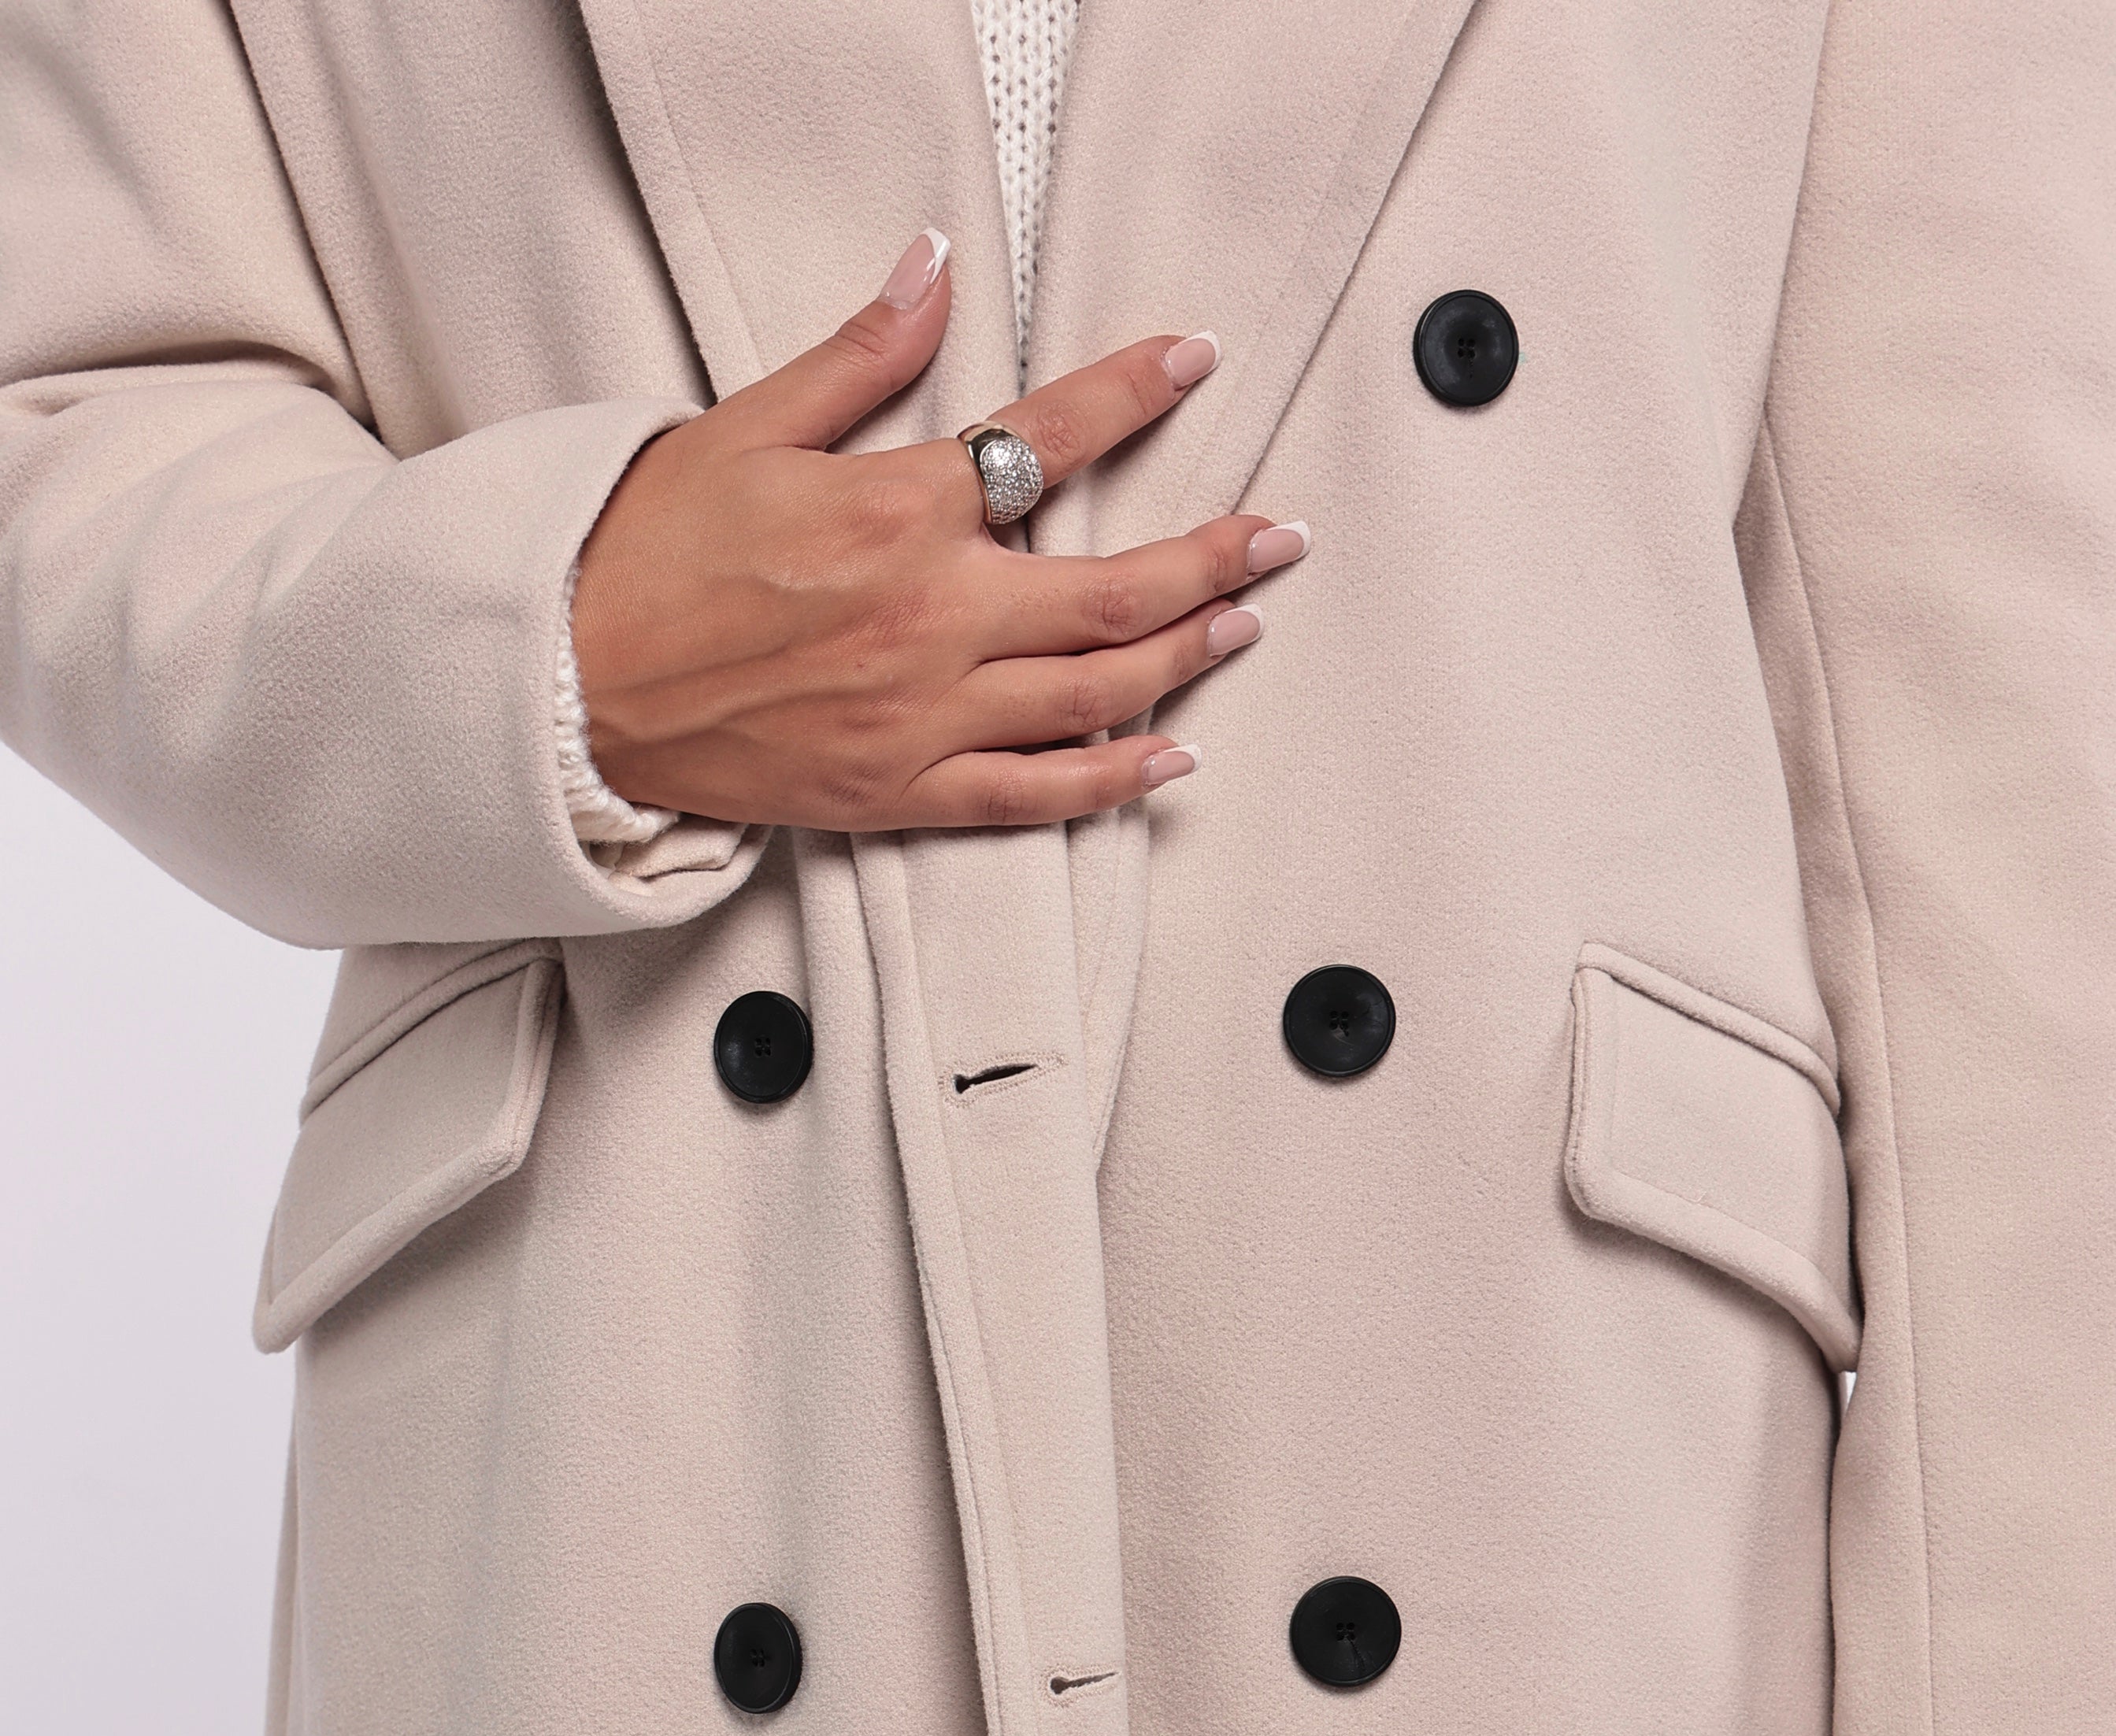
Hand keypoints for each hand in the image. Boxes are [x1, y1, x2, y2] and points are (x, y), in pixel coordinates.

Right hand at [569, 227, 1304, 830]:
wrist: (575, 690)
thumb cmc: (644, 561)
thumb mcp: (746, 428)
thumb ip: (857, 357)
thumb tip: (929, 269)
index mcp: (900, 513)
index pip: (1051, 438)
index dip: (1136, 392)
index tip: (1193, 361)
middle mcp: (935, 618)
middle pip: (1116, 589)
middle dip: (1215, 555)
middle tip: (1278, 535)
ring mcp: (927, 716)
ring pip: (1097, 692)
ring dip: (1187, 656)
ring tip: (1244, 623)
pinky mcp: (903, 793)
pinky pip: (1036, 795)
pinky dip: (1113, 779)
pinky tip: (1168, 758)